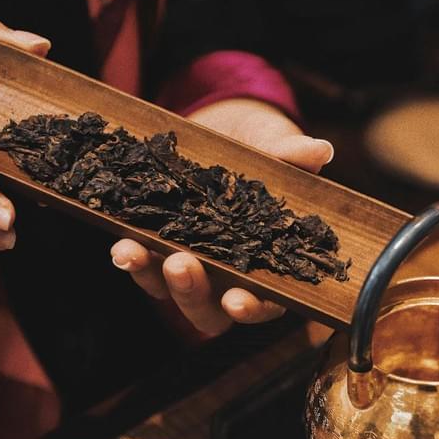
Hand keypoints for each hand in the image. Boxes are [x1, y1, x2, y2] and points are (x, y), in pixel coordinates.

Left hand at [112, 98, 333, 335]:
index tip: (237, 301)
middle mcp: (230, 275)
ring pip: (171, 292)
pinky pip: (143, 265)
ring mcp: (192, 266)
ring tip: (132, 250)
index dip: (253, 307)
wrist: (223, 129)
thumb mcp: (275, 145)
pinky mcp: (158, 247)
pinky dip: (130, 257)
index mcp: (271, 264)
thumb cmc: (261, 147)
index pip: (268, 300)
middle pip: (211, 309)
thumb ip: (293, 153)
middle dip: (192, 294)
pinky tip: (120, 241)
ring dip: (152, 277)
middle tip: (179, 265)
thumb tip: (319, 149)